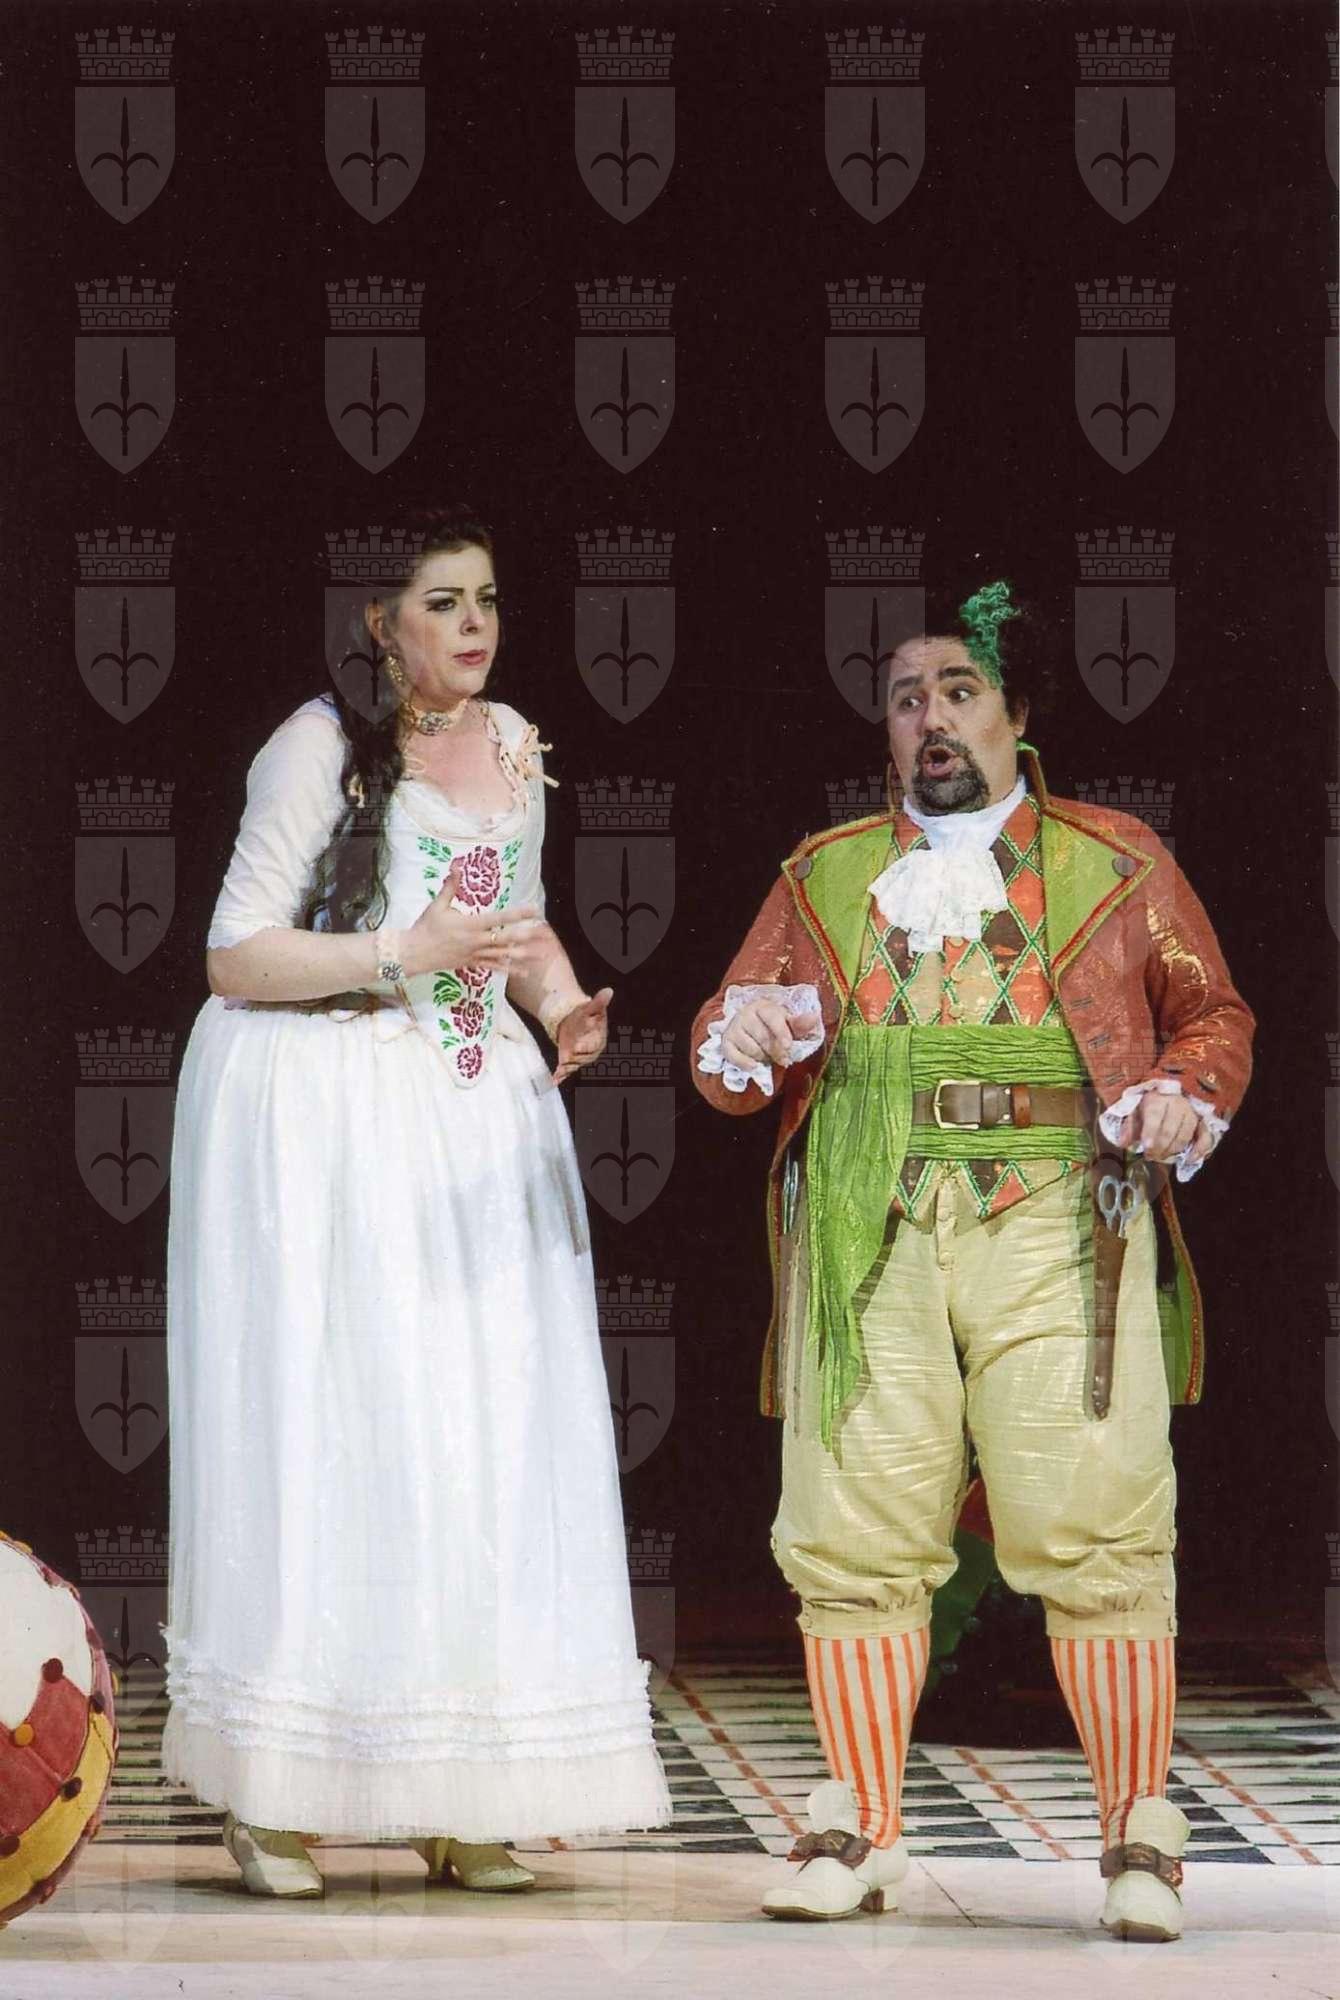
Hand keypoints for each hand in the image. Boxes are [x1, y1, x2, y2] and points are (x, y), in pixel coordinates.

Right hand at [403, 860, 547, 977]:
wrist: (413, 954)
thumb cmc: (425, 927)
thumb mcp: (437, 905)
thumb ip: (451, 886)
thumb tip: (457, 865)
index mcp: (470, 925)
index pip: (498, 918)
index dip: (517, 914)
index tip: (533, 909)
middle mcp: (476, 941)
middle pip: (505, 938)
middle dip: (526, 935)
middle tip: (543, 932)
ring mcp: (475, 954)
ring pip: (503, 955)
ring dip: (523, 955)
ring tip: (541, 955)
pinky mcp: (472, 964)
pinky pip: (494, 967)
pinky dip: (510, 969)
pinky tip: (525, 972)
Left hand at [551, 988, 612, 1085]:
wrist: (576, 1021)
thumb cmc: (586, 1015)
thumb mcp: (591, 1007)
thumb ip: (599, 1002)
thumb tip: (608, 991)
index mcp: (598, 1039)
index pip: (593, 1045)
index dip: (585, 1047)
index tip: (576, 1046)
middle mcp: (591, 1051)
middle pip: (583, 1058)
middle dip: (574, 1059)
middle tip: (566, 1058)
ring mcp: (580, 1058)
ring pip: (574, 1065)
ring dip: (566, 1069)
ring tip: (559, 1071)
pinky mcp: (570, 1061)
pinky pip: (566, 1070)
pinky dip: (560, 1076)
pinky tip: (555, 1080)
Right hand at [720, 998, 821, 1071]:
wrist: (749, 1029)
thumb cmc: (772, 1027)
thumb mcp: (787, 1024)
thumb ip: (800, 1024)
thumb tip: (814, 1017)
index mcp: (763, 1006)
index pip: (772, 1017)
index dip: (781, 1032)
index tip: (789, 1046)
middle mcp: (745, 1014)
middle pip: (763, 1037)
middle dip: (776, 1051)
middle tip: (784, 1059)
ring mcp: (733, 1028)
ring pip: (751, 1049)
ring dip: (763, 1057)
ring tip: (768, 1056)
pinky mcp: (726, 1043)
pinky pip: (735, 1057)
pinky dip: (746, 1064)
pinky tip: (755, 1066)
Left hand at [1111, 1087, 1210, 1164]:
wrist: (1173, 1091)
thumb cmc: (1152, 1103)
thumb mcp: (1136, 1109)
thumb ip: (1129, 1126)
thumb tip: (1122, 1143)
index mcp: (1158, 1098)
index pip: (1155, 1116)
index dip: (1151, 1133)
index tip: (1147, 1146)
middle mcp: (1177, 1104)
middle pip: (1170, 1130)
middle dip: (1159, 1147)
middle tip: (1150, 1156)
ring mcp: (1192, 1113)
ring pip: (1185, 1135)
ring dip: (1173, 1150)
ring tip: (1161, 1156)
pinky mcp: (1203, 1122)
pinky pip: (1205, 1137)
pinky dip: (1199, 1150)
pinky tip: (1189, 1160)